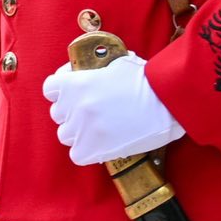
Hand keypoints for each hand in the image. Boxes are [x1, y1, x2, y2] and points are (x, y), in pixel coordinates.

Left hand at [44, 53, 184, 164]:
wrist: (170, 101)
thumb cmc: (148, 80)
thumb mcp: (116, 65)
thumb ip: (95, 71)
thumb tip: (90, 72)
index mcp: (75, 83)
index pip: (50, 89)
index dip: (61, 91)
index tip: (73, 93)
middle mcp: (74, 106)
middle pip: (58, 114)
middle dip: (73, 113)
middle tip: (93, 113)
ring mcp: (84, 128)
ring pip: (66, 135)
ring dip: (79, 133)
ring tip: (99, 130)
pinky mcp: (96, 148)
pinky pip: (77, 155)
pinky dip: (87, 152)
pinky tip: (100, 146)